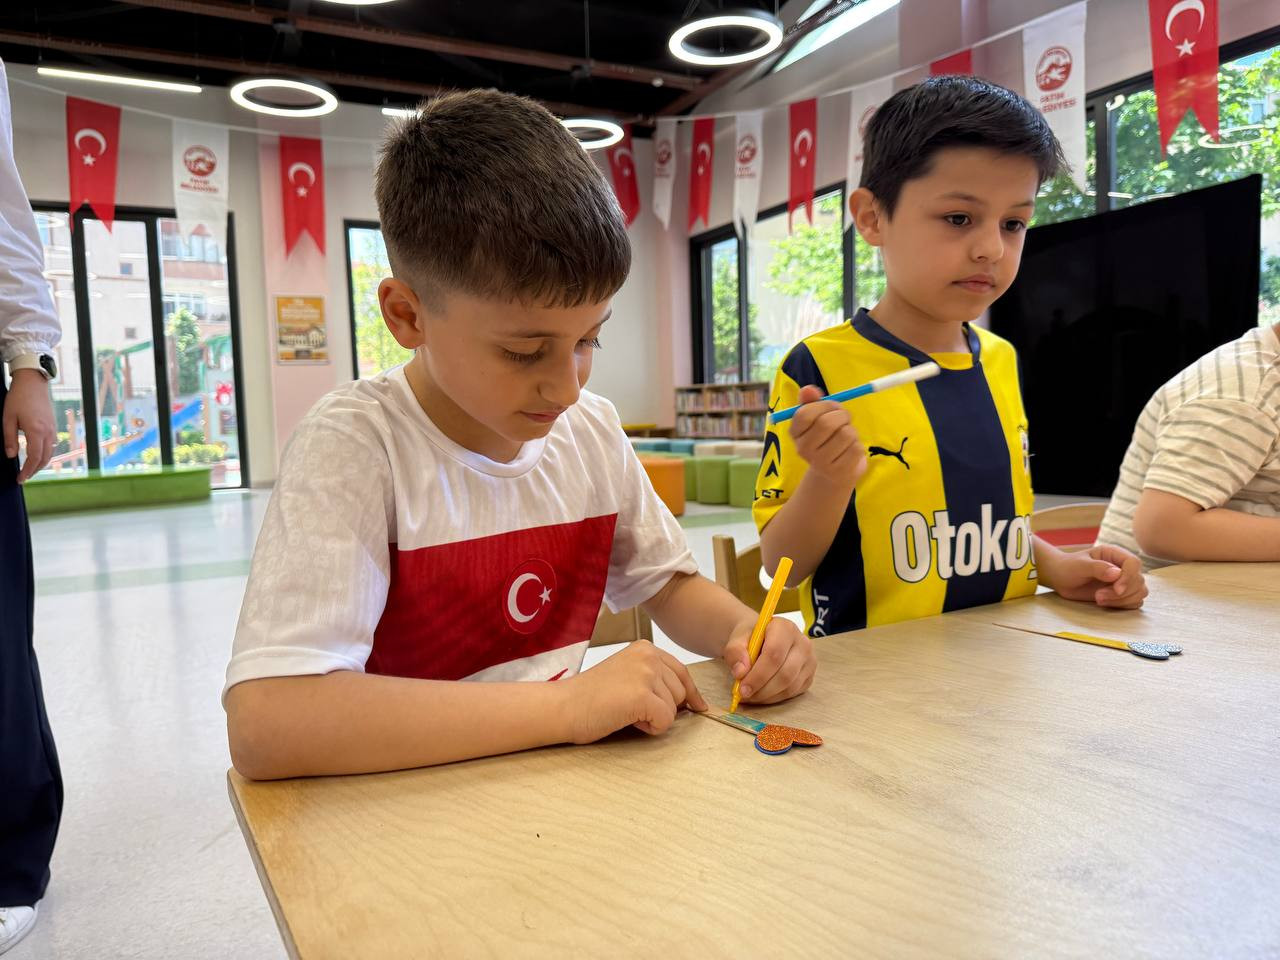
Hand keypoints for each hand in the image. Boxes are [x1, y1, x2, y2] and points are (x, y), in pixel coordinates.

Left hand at [3, 368, 54, 482]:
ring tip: (30, 469)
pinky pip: (52, 445)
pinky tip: (38, 455)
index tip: (19, 479)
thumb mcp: (8, 418)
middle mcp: (48, 432)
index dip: (27, 471)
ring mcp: (53, 429)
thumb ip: (9, 439)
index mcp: (36, 431)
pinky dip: (45, 454)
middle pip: (45, 459)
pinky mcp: (54, 426)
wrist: (33, 382)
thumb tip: (11, 456)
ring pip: (50, 453)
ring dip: (41, 463)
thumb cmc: (18, 398)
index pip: (34, 458)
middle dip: (34, 470)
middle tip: (23, 477)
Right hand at [563, 640, 707, 743]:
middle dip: (662, 707)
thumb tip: (691, 700)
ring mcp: (646, 674)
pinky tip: (627, 719)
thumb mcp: (627, 675)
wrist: (563, 707)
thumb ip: (655, 679)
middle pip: (681, 692)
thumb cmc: (591, 697)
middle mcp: (648, 656)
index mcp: (645, 648)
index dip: (690, 694)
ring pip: (674, 708)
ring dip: (654, 718)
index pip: (682, 672)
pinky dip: (650, 728)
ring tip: (625, 711)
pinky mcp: (643, 695)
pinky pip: (665, 721)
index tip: (697, 706)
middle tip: (630, 707)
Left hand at [723, 616, 815, 703]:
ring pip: (790, 686)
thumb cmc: (752, 637)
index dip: (758, 674)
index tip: (742, 688)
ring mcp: (809, 661)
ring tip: (750, 695)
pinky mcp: (809, 676)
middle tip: (743, 695)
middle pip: (785, 673)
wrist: (762, 637)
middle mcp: (803, 644)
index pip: (774, 654)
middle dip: (762, 689)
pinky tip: (760, 695)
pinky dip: (774, 698)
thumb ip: (735, 651)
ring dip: (767, 696)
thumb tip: (740, 672)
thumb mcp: (738, 637)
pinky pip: (793, 693)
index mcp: (785, 628)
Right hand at [789, 385, 866, 485]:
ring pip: (846, 434)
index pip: (804, 414)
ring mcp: (820, 463)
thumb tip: (808, 390)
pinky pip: (856, 448)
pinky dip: (858, 445)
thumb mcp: (817, 417)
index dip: (823, 405)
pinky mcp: (838, 472)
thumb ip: (812, 401)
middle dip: (842, 415)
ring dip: (852, 430)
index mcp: (795, 433)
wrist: (834, 471)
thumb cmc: (826, 437)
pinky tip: (850, 449)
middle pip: (826, 423)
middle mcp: (803, 449)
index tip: (832, 405)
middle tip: (845, 417)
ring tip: (847, 436)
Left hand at [1049, 544, 1147, 608]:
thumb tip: (1117, 573)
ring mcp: (1124, 580)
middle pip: (1138, 580)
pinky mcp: (1122, 594)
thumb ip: (1098, 568)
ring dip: (1122, 600)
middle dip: (1121, 593)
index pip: (1134, 563)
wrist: (1061, 578)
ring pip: (1140, 592)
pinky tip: (1105, 603)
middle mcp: (1122, 566)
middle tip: (1098, 596)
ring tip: (1099, 600)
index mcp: (1114, 554)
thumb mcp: (1079, 565)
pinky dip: (1123, 605)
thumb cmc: (1068, 567)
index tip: (1117, 589)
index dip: (1129, 577)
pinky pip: (1134, 602)